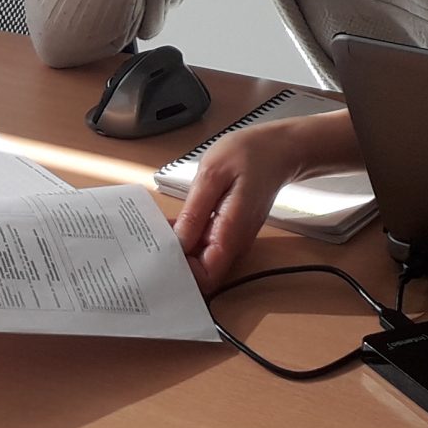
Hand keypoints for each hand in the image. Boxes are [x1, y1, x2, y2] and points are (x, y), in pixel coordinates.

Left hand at [172, 117, 321, 287]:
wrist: (278, 149)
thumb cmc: (248, 155)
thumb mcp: (212, 175)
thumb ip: (194, 212)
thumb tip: (178, 243)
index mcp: (231, 234)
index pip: (206, 278)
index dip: (181, 274)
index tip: (158, 256)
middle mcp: (234, 244)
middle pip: (202, 272)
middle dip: (175, 260)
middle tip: (149, 240)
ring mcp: (233, 238)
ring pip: (202, 258)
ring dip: (179, 247)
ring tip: (156, 229)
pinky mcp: (230, 230)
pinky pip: (206, 243)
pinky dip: (188, 236)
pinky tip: (172, 221)